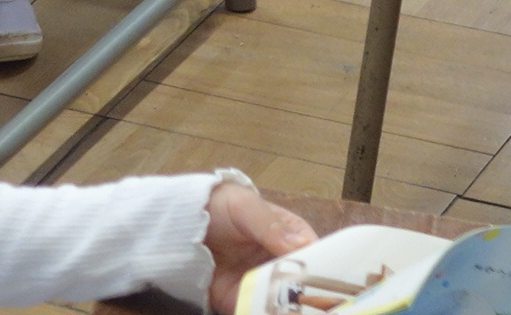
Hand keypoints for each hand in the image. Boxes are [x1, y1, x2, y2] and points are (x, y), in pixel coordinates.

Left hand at [201, 182, 316, 313]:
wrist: (181, 224)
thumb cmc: (219, 207)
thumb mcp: (244, 207)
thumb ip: (270, 225)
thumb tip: (302, 246)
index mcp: (293, 239)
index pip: (319, 258)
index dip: (326, 272)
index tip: (329, 286)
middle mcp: (284, 266)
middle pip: (305, 289)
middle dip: (309, 300)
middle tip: (309, 306)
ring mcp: (265, 287)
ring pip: (286, 306)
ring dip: (288, 310)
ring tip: (286, 311)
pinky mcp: (243, 302)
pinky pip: (258, 313)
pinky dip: (262, 314)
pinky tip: (262, 313)